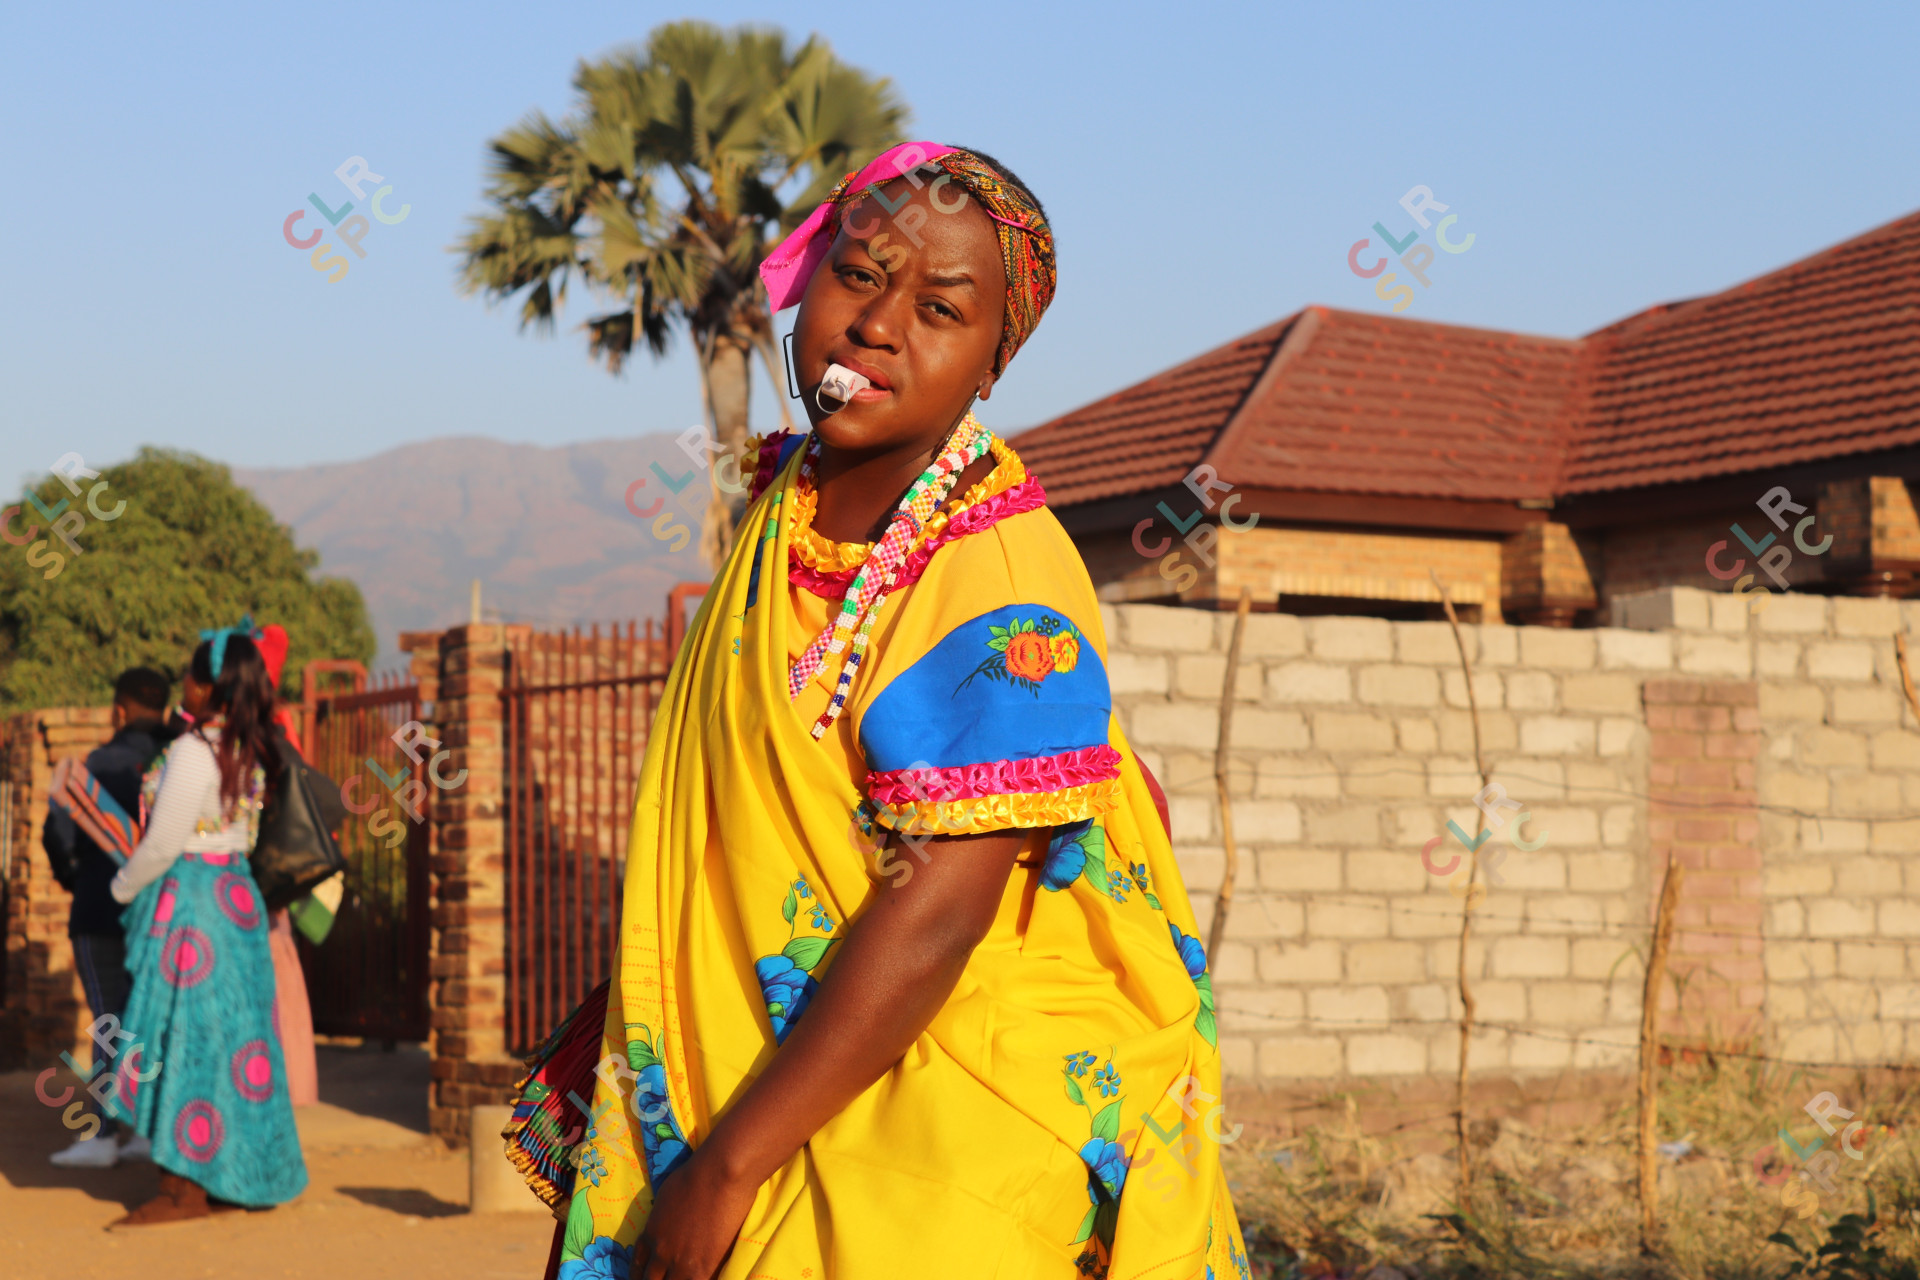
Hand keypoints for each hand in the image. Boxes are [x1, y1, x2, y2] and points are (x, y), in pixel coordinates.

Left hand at [630, 1150, 755, 1279]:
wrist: (718, 1177)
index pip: (638, 1263)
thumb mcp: (666, 1196)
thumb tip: (667, 1222)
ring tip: (681, 1279)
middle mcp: (661, 1252)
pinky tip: (699, 1279)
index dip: (638, 1274)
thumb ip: (663, 1217)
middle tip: (661, 1279)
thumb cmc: (694, 1176)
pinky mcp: (703, 1269)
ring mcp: (681, 1263)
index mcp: (651, 1233)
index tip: (642, 1277)